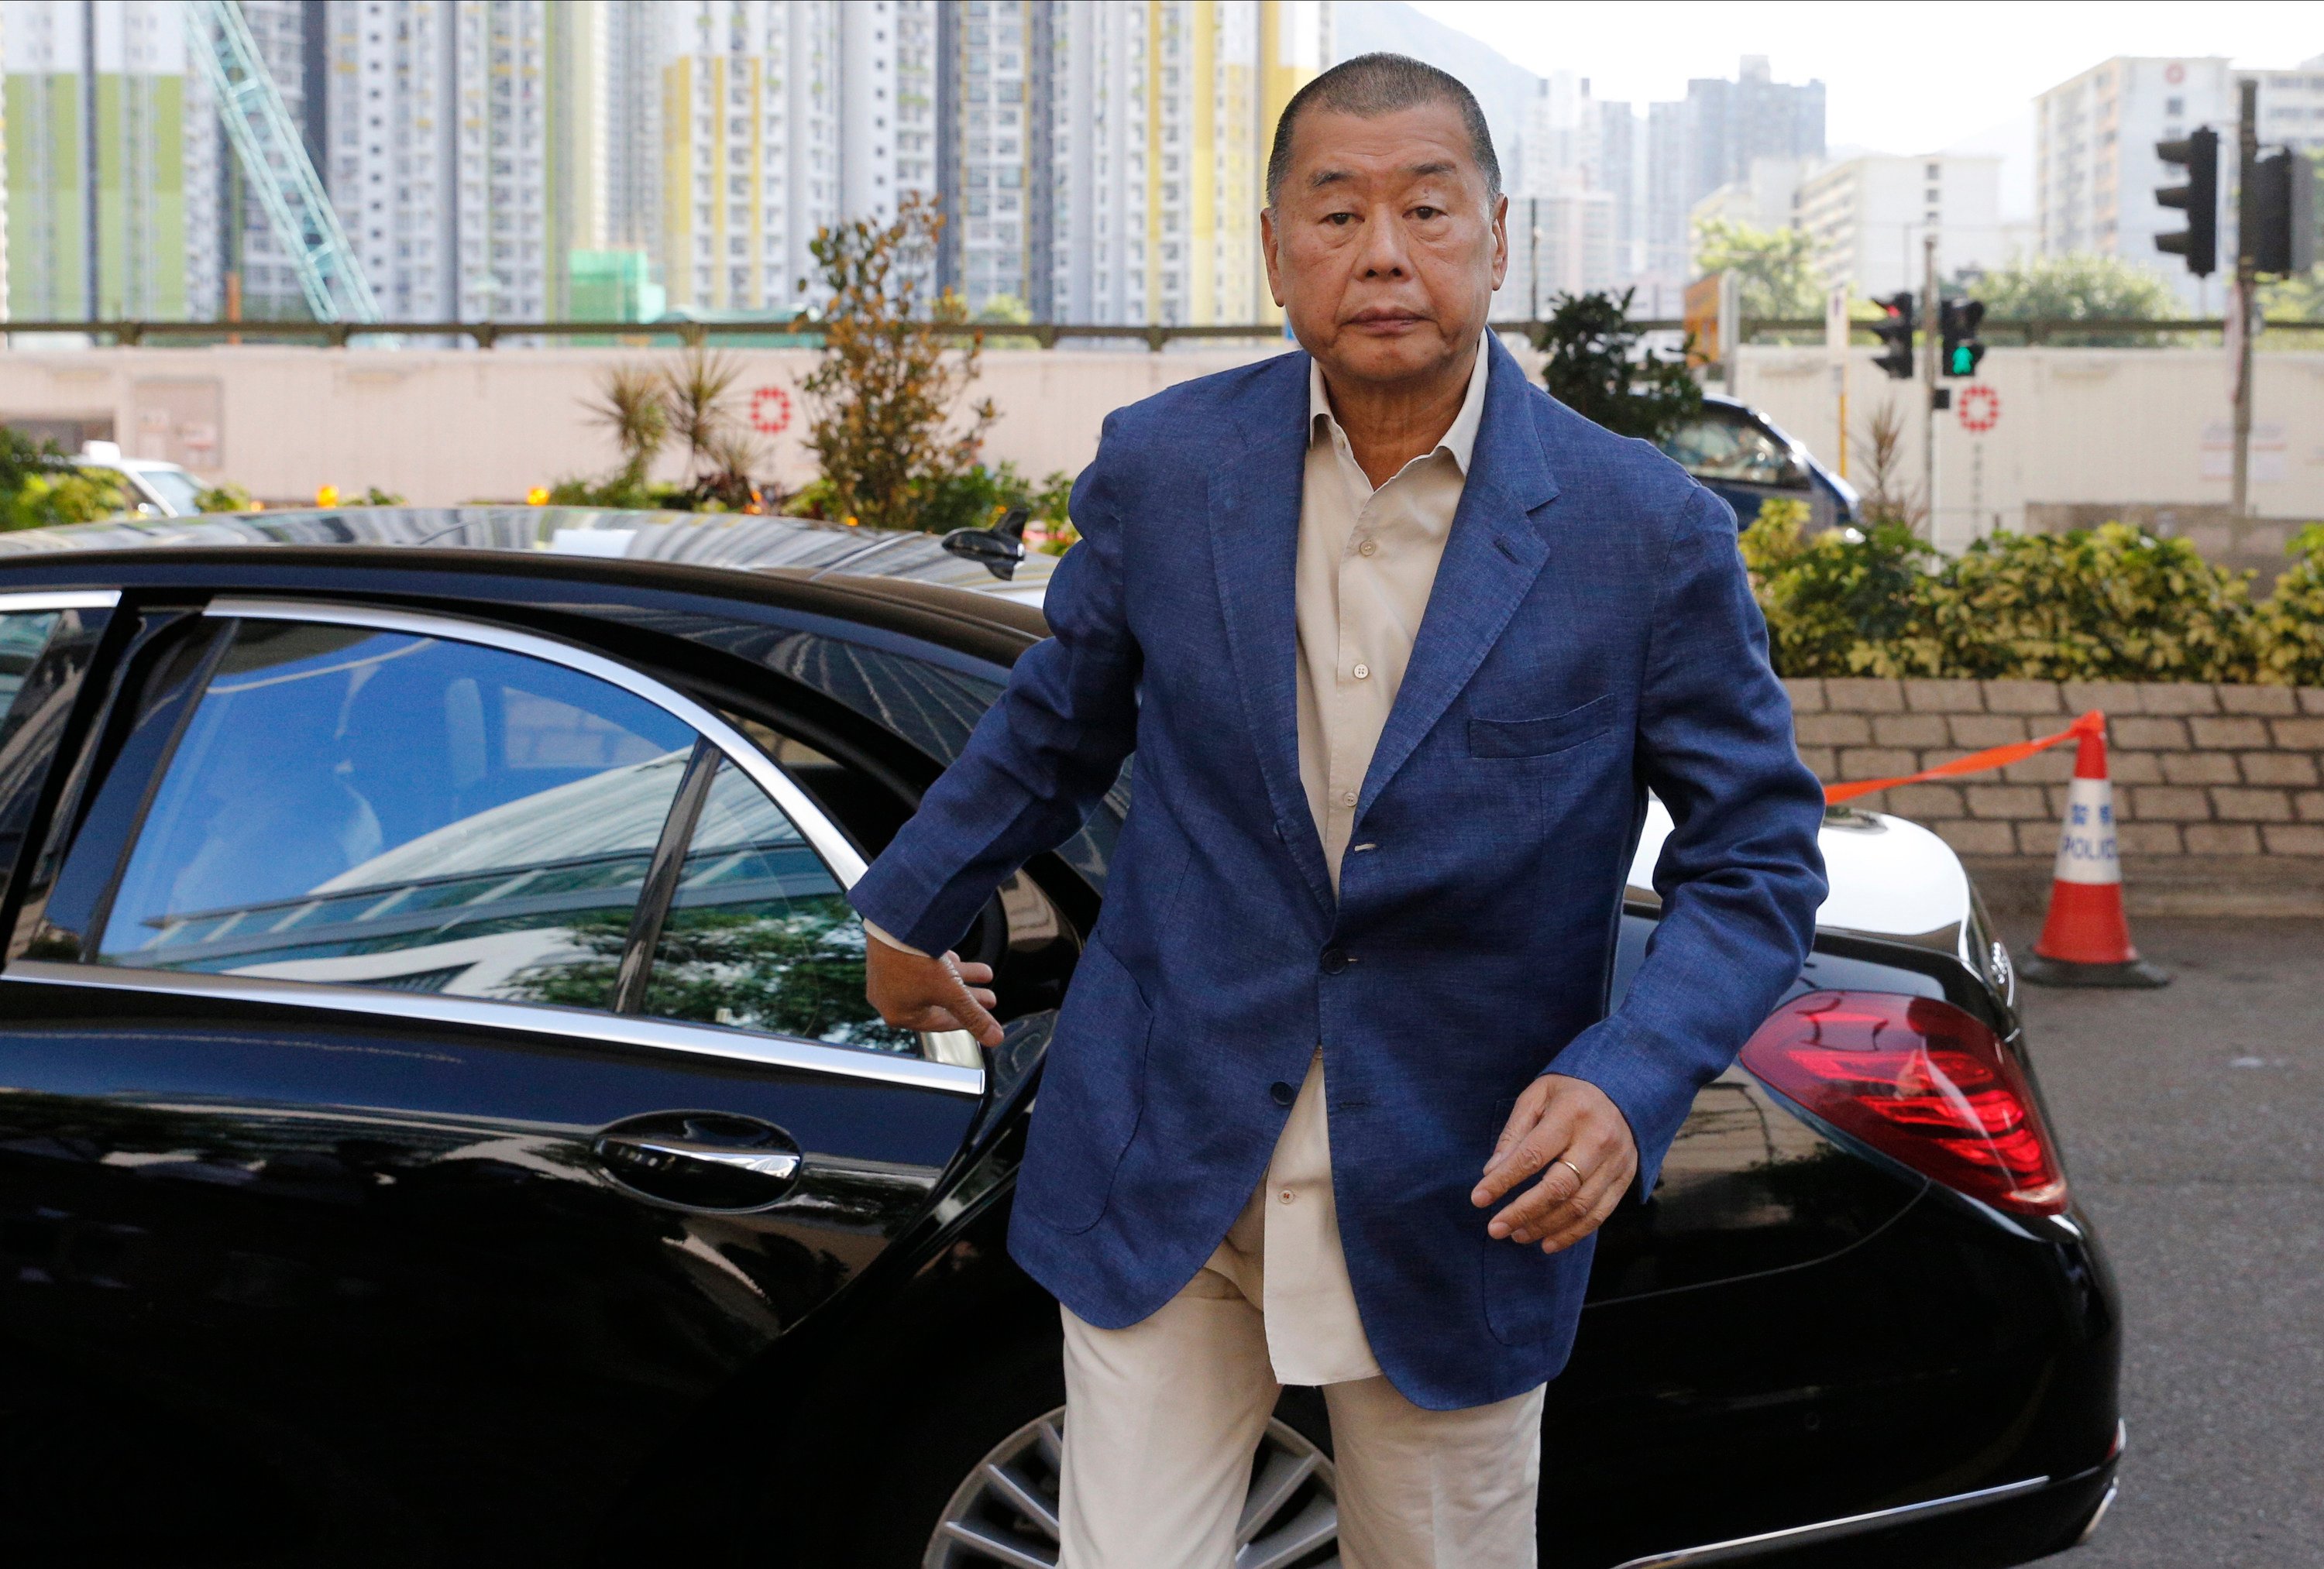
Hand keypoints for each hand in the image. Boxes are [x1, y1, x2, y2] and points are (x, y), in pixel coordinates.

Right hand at [866, 939, 1003, 1047]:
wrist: (894, 924)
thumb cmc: (916, 962)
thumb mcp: (952, 993)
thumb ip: (974, 1016)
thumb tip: (995, 1038)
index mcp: (898, 1015)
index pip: (938, 1023)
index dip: (965, 1019)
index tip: (982, 1016)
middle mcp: (888, 998)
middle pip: (938, 1001)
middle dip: (968, 998)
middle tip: (990, 997)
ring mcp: (886, 975)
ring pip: (932, 980)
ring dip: (961, 978)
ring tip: (986, 973)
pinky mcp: (888, 954)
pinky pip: (920, 964)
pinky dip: (942, 964)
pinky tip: (958, 959)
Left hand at [1471, 1074, 1638, 1253]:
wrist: (1624, 1089)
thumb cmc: (1569, 1093)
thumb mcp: (1536, 1096)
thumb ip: (1515, 1133)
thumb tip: (1492, 1171)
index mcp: (1571, 1113)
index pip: (1532, 1155)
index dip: (1503, 1181)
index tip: (1478, 1199)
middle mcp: (1598, 1139)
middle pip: (1558, 1187)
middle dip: (1522, 1212)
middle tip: (1495, 1228)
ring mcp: (1616, 1162)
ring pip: (1579, 1207)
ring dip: (1544, 1227)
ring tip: (1517, 1235)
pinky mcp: (1625, 1178)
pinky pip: (1599, 1214)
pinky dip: (1572, 1234)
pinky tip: (1547, 1243)